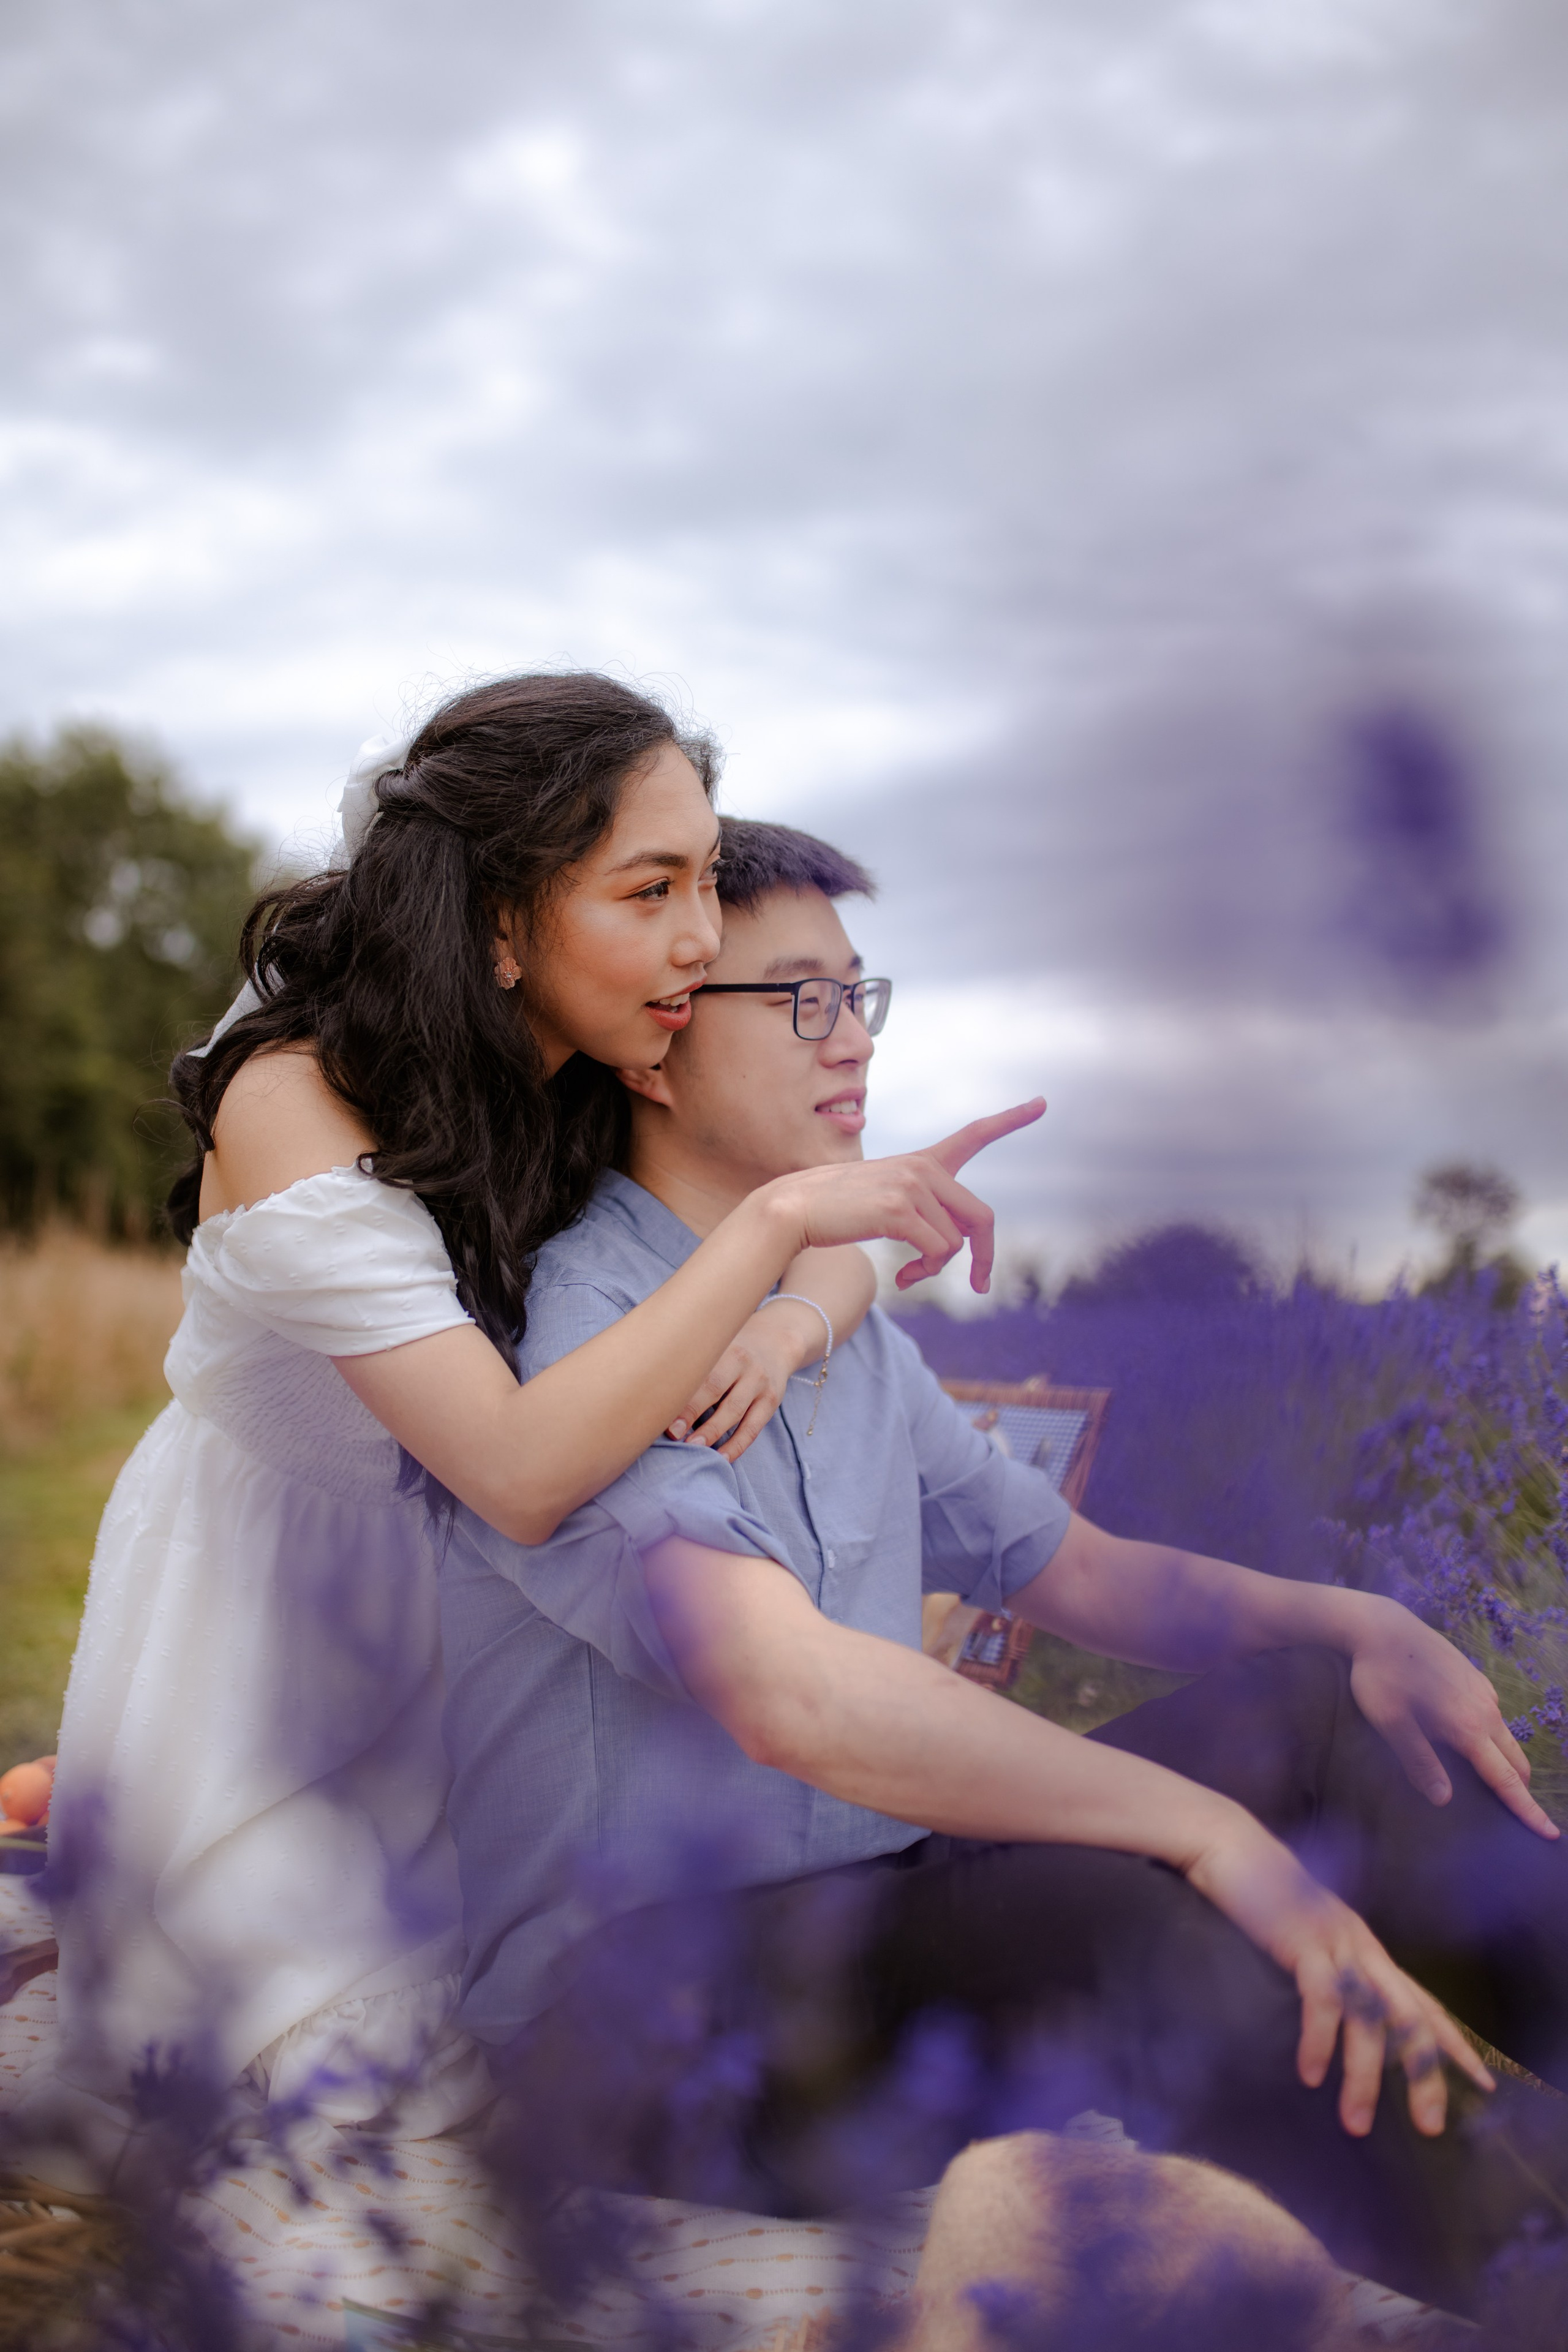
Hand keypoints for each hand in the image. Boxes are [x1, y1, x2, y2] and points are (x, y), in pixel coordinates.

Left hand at [667, 1307, 807, 1462]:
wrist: (776, 1340)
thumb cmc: (732, 1348)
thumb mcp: (717, 1345)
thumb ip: (694, 1363)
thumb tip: (655, 1393)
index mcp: (725, 1348)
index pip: (699, 1372)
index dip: (682, 1395)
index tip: (662, 1414)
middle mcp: (744, 1364)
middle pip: (716, 1390)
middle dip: (693, 1413)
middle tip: (674, 1434)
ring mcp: (760, 1383)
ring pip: (735, 1412)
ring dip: (713, 1432)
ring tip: (694, 1447)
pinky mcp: (771, 1401)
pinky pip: (753, 1428)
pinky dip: (737, 1445)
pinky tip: (722, 1458)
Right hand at [769, 1100, 1045, 1293]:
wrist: (795, 1209)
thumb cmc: (838, 1212)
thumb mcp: (887, 1204)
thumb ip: (924, 1212)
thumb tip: (955, 1247)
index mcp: (922, 1163)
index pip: (974, 1135)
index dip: (1010, 1121)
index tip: (1042, 1104)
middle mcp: (923, 1169)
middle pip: (981, 1217)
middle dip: (985, 1257)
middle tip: (979, 1286)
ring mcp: (912, 1186)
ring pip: (955, 1244)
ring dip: (935, 1270)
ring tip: (910, 1274)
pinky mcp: (899, 1209)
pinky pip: (935, 1252)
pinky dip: (923, 1273)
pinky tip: (902, 1279)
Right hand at [1186, 1817, 1493, 2136]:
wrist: (1230, 1846)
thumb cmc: (1262, 1896)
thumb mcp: (1309, 1939)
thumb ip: (1331, 1971)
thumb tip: (1342, 2018)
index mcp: (1367, 1949)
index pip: (1424, 2002)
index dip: (1455, 2044)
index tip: (1484, 2084)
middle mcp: (1363, 1946)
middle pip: (1411, 2018)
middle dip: (1424, 2074)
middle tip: (1428, 2127)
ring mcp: (1335, 1941)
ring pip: (1369, 2017)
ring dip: (1365, 2075)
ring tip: (1355, 2122)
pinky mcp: (1303, 1939)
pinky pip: (1322, 1998)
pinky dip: (1319, 2040)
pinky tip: (1311, 2074)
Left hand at [1346, 1595, 1558, 1841]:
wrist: (1381, 1626)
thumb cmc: (1381, 1677)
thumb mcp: (1392, 1725)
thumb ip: (1419, 1763)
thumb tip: (1444, 1800)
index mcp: (1468, 1729)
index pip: (1506, 1780)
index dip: (1528, 1809)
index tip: (1551, 1834)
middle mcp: (1484, 1710)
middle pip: (1515, 1761)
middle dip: (1522, 1790)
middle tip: (1523, 1815)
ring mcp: (1481, 1690)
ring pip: (1506, 1736)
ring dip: (1508, 1762)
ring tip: (1499, 1782)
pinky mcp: (1473, 1676)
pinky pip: (1493, 1714)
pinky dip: (1494, 1737)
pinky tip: (1475, 1739)